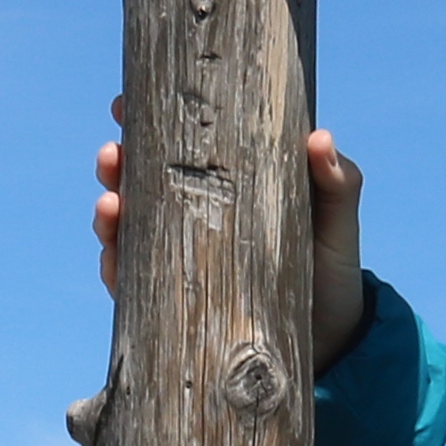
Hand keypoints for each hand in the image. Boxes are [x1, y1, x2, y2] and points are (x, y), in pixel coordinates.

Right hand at [90, 120, 368, 369]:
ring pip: (126, 229)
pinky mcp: (172, 305)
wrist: (334, 341)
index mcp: (223, 187)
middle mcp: (190, 219)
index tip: (124, 104)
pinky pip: (130, 284)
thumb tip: (318, 138)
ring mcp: (178, 261)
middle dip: (116, 164)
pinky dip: (114, 267)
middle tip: (113, 151)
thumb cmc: (331, 268)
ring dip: (109, 212)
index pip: (174, 148)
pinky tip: (113, 254)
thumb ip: (336, 182)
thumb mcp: (336, 220)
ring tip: (111, 202)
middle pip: (137, 183)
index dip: (143, 123)